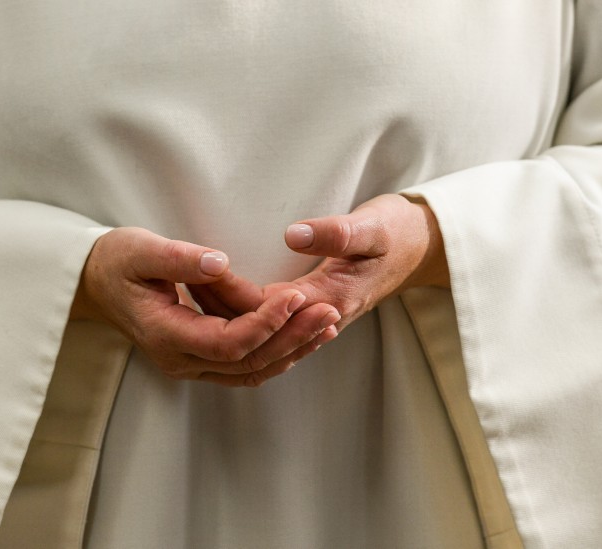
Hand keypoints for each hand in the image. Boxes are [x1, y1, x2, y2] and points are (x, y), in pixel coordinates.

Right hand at [69, 227, 340, 386]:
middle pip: (248, 363)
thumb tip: (218, 262)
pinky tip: (305, 333)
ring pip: (252, 370)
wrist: (97, 282)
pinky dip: (278, 351)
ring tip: (328, 324)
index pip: (228, 342)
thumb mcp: (140, 249)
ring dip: (292, 349)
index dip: (266, 322)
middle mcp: (180, 360)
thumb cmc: (117, 261)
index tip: (296, 294)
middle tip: (328, 311)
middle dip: (292, 338)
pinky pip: (246, 365)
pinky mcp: (202, 358)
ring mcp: (191, 364)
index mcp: (165, 335)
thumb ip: (177, 257)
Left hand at [189, 194, 447, 332]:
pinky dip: (243, 315)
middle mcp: (320, 317)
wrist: (424, 248)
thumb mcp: (372, 226)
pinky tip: (218, 302)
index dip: (226, 292)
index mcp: (328, 299)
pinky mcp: (315, 312)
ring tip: (187, 286)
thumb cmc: (398, 232)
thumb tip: (296, 234)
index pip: (263, 306)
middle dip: (215, 305)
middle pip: (255, 324)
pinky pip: (271, 325)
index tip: (194, 271)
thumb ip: (336, 232)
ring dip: (225, 312)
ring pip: (261, 329)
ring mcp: (317, 318)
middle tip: (177, 279)